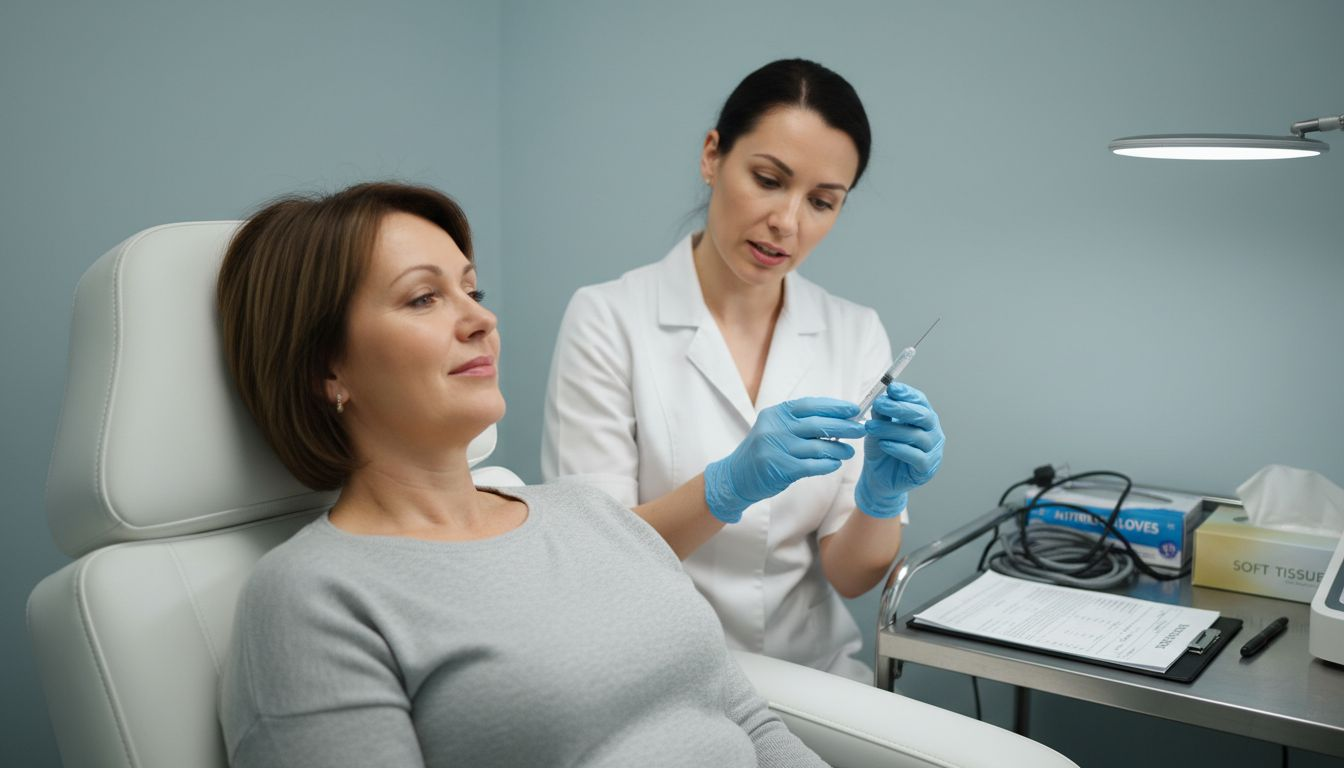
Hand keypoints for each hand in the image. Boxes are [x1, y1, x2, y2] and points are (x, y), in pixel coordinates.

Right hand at [704, 397, 866, 522]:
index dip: (834, 406)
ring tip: (850, 451)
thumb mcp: (775, 429)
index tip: (853, 410)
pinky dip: (827, 464)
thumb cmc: (762, 451)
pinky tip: (835, 463)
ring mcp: (777, 448)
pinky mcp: (781, 468)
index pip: (810, 405)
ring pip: (818, 446)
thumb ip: (799, 423)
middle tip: (861, 429)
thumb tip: (836, 419)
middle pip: (818, 424)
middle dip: (844, 426)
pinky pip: (813, 465)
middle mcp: (776, 428)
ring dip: (839, 448)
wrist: (736, 477)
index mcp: (776, 414)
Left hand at [855, 383, 943, 518]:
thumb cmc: (882, 449)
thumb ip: (881, 414)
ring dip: (892, 429)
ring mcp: (933, 451)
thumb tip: (882, 397)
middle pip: (922, 416)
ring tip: (871, 427)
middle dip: (900, 408)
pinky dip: (899, 449)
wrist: (877, 478)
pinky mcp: (927, 469)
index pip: (920, 401)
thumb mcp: (878, 427)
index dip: (907, 394)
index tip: (892, 388)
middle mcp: (932, 432)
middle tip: (880, 404)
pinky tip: (884, 444)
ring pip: (917, 436)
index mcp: (923, 418)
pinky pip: (917, 457)